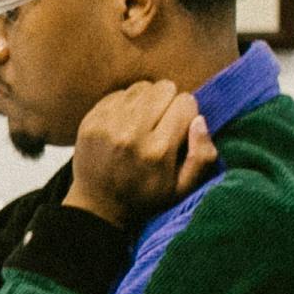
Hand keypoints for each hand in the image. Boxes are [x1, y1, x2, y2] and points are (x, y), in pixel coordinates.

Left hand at [64, 80, 216, 223]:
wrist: (97, 206)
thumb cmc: (146, 198)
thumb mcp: (183, 189)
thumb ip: (202, 157)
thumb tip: (200, 120)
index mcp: (158, 150)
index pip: (185, 102)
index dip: (187, 113)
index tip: (180, 128)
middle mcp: (131, 132)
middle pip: (164, 88)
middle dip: (169, 102)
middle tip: (162, 124)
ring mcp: (107, 123)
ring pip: (142, 87)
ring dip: (148, 101)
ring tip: (145, 122)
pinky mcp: (91, 119)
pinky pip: (119, 94)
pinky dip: (127, 104)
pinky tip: (125, 124)